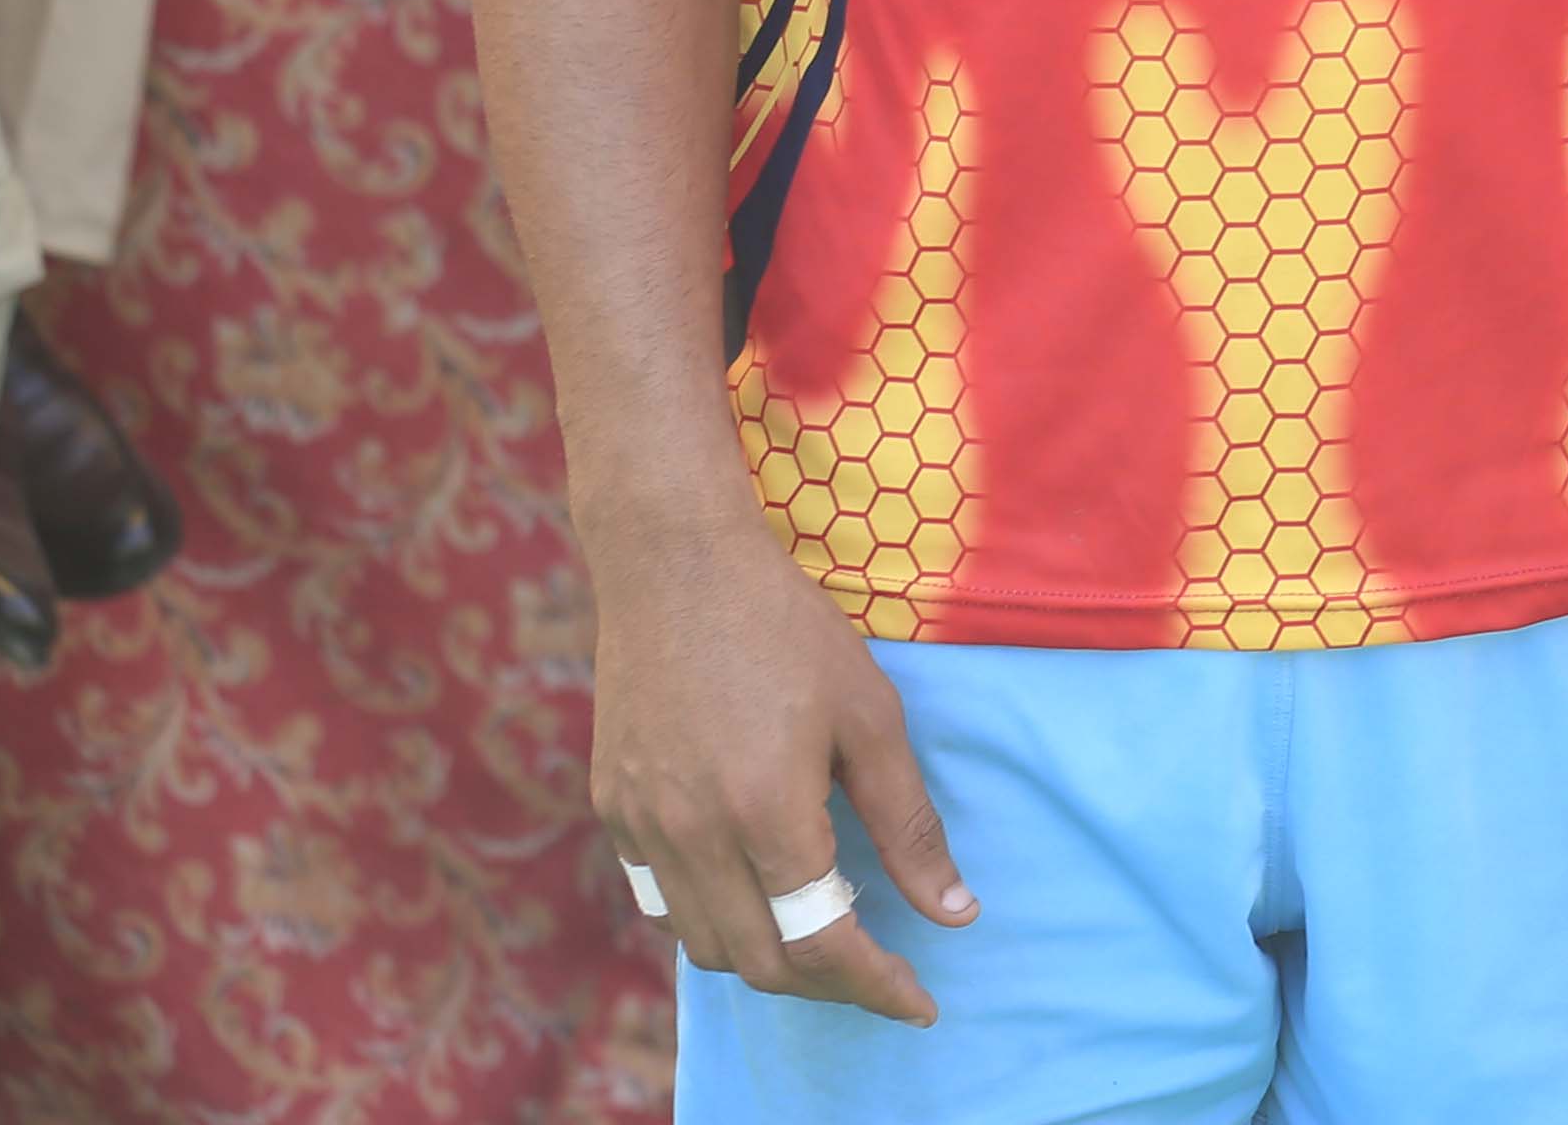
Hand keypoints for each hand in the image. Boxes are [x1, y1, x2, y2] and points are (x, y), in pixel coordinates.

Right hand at [587, 499, 973, 1024]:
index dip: (877, 986)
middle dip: (830, 985)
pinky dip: (711, 921)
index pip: (823, 943)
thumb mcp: (871, 717)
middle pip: (760, 962)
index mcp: (765, 812)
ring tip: (827, 939)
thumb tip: (954, 912)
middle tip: (883, 975)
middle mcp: (692, 835)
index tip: (922, 1002)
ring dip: (768, 960)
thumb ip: (909, 824)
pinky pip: (660, 903)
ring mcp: (640, 827)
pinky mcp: (612, 810)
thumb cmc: (786, 629)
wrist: (673, 565)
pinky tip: (753, 897)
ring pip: (704, 945)